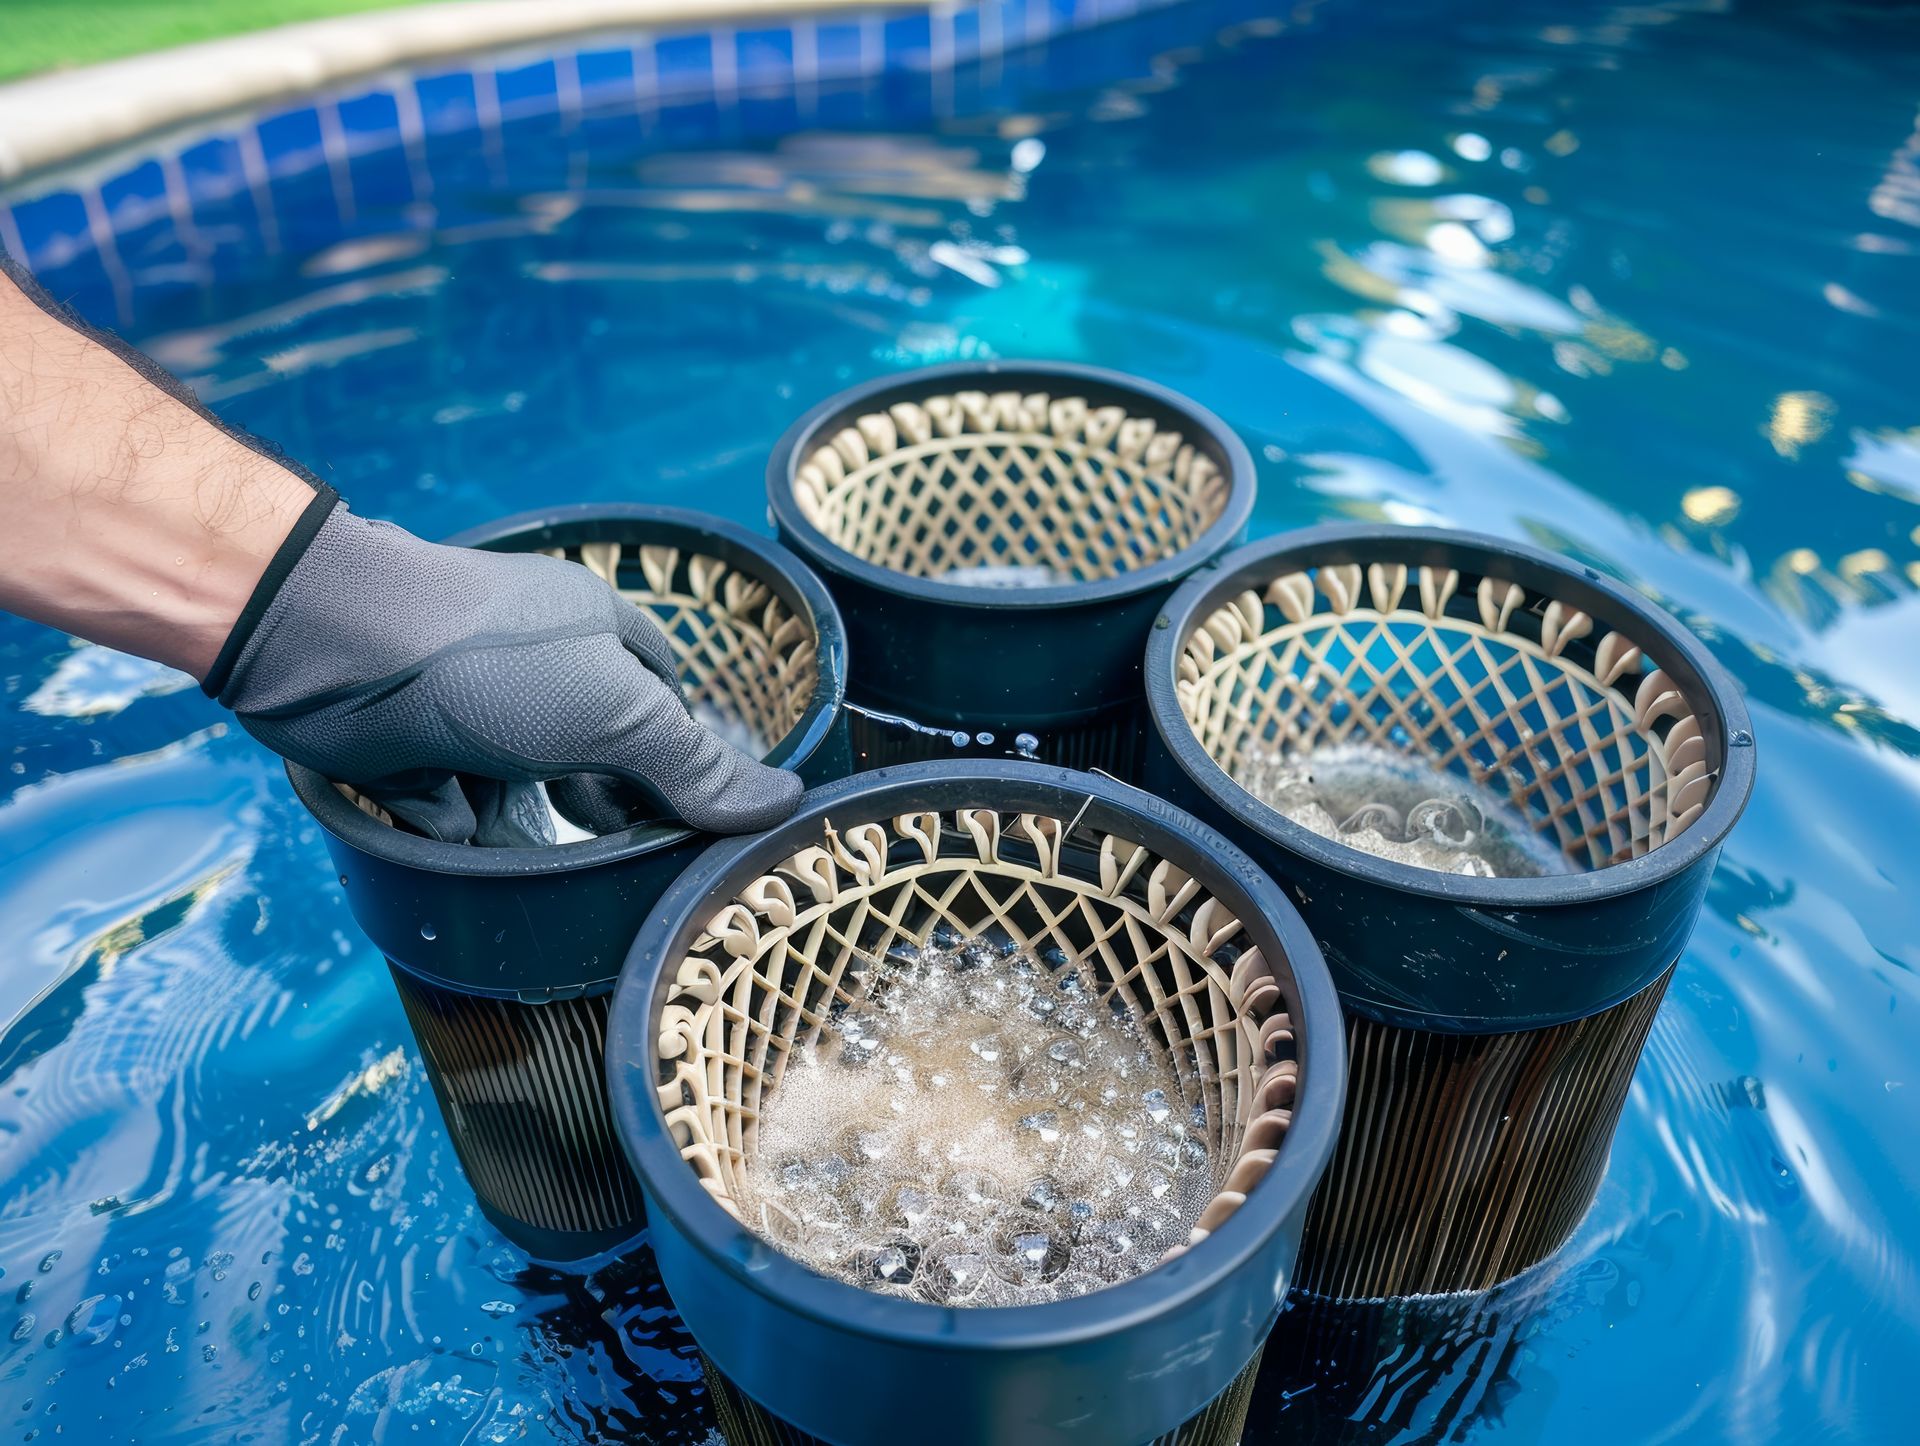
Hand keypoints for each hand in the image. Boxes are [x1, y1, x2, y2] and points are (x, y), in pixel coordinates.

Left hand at [214, 496, 802, 845]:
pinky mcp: (410, 745)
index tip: (685, 819)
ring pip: (521, 788)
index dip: (678, 760)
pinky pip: (452, 806)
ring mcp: (471, 705)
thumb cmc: (489, 663)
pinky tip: (442, 815)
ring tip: (505, 825)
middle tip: (603, 843)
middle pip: (594, 754)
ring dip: (516, 820)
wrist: (330, 646)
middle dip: (595, 801)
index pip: (665, 702)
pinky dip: (450, 820)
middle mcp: (537, 663)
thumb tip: (789, 805)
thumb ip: (696, 767)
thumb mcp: (616, 714)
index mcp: (600, 632)